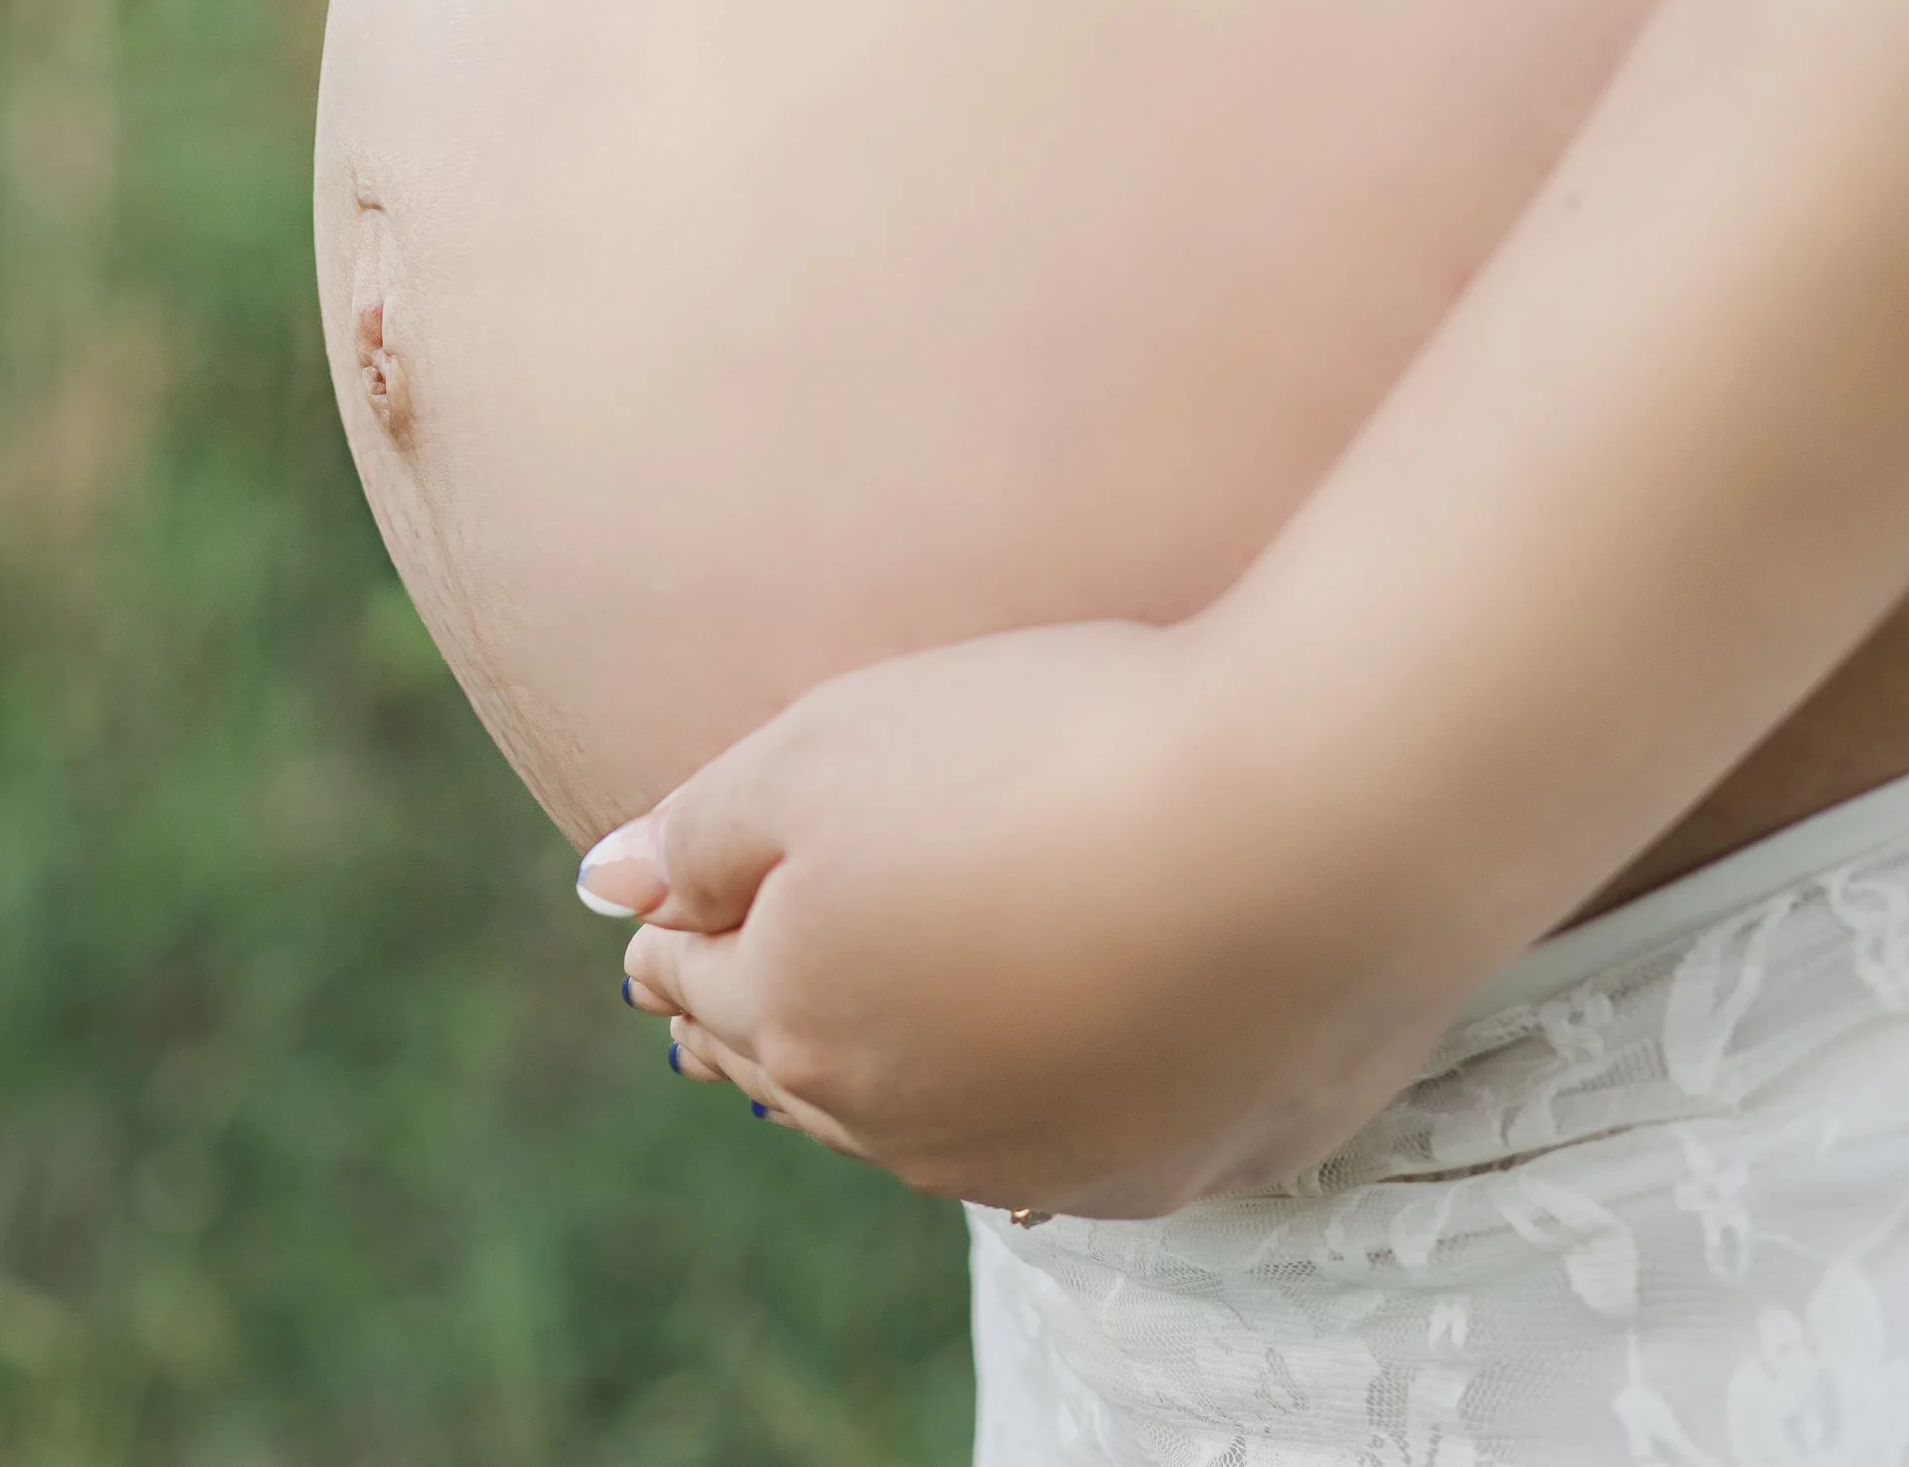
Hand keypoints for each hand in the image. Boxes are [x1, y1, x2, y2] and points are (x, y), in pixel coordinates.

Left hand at [592, 619, 1431, 1216]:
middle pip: (805, 1073)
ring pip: (938, 1129)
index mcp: (804, 1021)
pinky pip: (1085, 1150)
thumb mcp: (827, 746)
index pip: (702, 980)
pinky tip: (1047, 1092)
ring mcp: (1059, 1162)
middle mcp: (913, 1127)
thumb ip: (702, 824)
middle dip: (762, 1022)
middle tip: (730, 1000)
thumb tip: (603, 884)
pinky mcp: (1192, 1162)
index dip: (681, 931)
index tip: (669, 916)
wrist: (1305, 819)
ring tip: (880, 1041)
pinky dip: (1045, 1110)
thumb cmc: (1044, 751)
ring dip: (902, 1077)